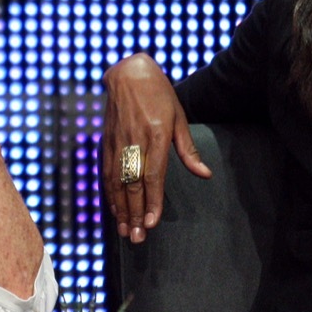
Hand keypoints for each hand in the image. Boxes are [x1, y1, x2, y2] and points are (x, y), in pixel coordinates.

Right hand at [102, 53, 210, 242]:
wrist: (128, 74)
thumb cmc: (159, 95)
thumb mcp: (180, 118)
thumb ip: (188, 149)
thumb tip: (205, 174)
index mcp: (156, 135)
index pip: (153, 176)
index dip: (152, 201)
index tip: (151, 222)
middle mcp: (135, 141)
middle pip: (133, 184)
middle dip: (134, 213)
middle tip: (137, 238)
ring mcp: (118, 142)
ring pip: (117, 182)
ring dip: (120, 209)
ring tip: (125, 231)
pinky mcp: (106, 142)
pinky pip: (107, 173)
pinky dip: (110, 194)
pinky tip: (114, 209)